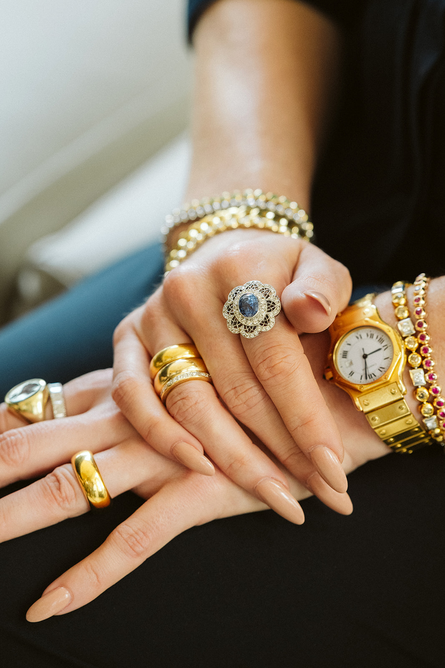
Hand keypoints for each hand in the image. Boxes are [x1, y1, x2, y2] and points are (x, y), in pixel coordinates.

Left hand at [0, 325, 389, 619]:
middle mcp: (141, 414)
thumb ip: (154, 383)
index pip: (61, 399)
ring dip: (16, 514)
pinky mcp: (201, 488)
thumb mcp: (210, 373)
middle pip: (47, 438)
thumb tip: (105, 391)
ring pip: (74, 484)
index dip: (14, 414)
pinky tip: (49, 604)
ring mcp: (166, 452)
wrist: (336, 394)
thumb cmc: (276, 379)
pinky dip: (92, 573)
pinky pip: (136, 537)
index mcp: (141, 384)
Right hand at [112, 229, 352, 521]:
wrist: (223, 252)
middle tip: (315, 496)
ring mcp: (153, 314)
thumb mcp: (317, 268)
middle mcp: (190, 290)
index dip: (305, 420)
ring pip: (189, 402)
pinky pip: (132, 395)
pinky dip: (161, 435)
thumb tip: (311, 312)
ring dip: (231, 458)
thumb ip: (323, 289)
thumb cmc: (279, 272)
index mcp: (243, 271)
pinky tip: (198, 467)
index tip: (334, 469)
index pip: (276, 360)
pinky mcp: (128, 336)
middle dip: (279, 452)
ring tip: (272, 495)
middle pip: (236, 390)